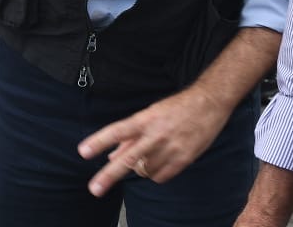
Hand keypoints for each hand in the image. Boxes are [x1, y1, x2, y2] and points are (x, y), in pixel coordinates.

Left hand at [77, 85, 230, 196]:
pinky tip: (159, 163)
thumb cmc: (176, 108)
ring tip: (147, 156)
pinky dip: (155, 174)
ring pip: (144, 171)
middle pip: (129, 159)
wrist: (209, 104)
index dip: (99, 141)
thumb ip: (130, 136)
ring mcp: (171, 148)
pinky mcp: (184, 159)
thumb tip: (111, 155)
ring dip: (139, 169)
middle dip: (109, 175)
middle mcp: (156, 135)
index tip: (84, 152)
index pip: (118, 131)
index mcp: (146, 119)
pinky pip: (161, 177)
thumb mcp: (150, 115)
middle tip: (94, 189)